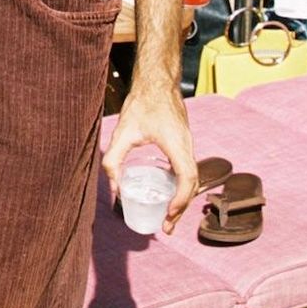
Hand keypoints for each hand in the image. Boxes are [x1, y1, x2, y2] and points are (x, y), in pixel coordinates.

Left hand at [102, 81, 197, 233]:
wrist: (157, 80)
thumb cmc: (142, 103)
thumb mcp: (123, 132)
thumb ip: (114, 160)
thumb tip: (113, 189)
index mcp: (177, 145)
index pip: (187, 178)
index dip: (181, 200)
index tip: (169, 214)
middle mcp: (187, 146)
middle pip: (193, 184)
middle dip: (182, 208)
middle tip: (167, 226)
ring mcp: (188, 144)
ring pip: (193, 178)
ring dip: (183, 199)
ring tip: (169, 216)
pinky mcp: (184, 142)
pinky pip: (188, 169)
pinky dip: (182, 186)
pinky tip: (169, 192)